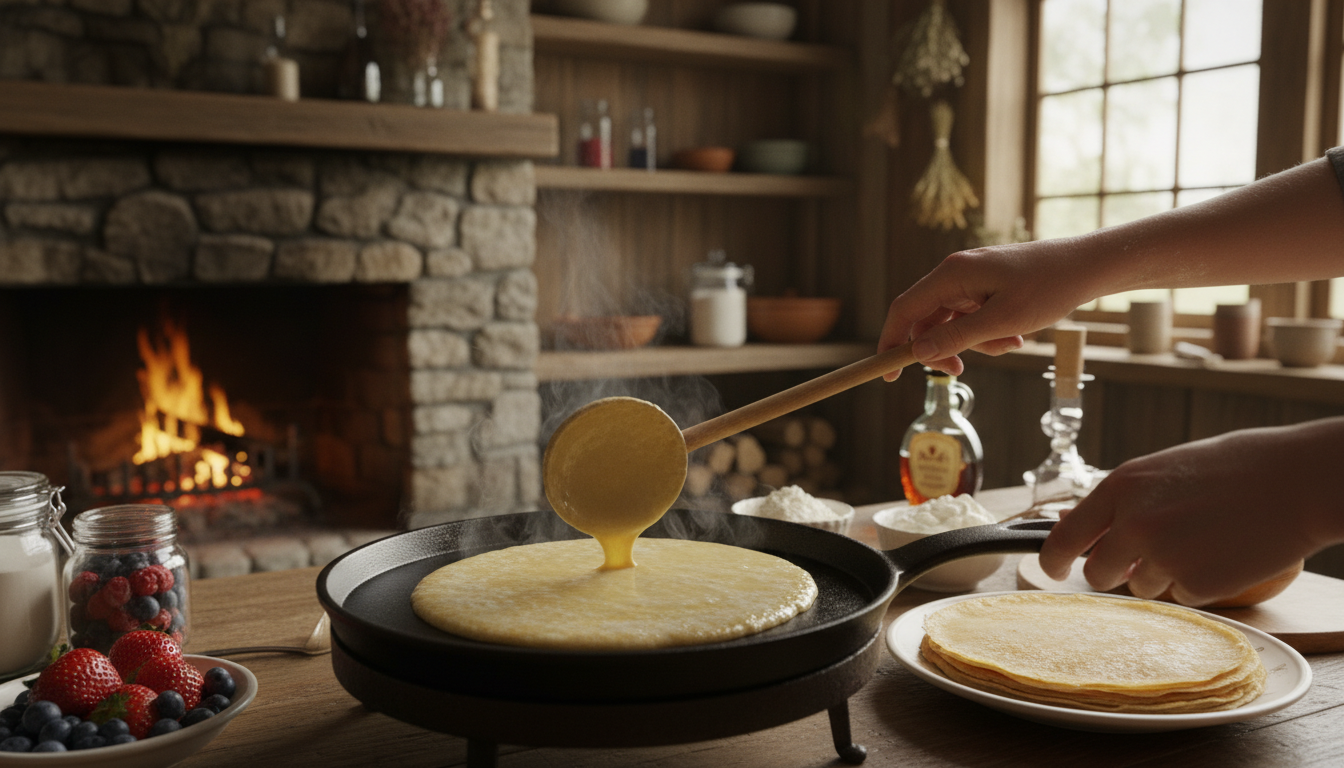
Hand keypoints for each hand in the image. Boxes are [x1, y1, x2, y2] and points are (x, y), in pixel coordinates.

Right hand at [876, 239, 1098, 379]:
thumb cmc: (1048, 287)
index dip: (891, 341)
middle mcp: (956, 273)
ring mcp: (972, 279)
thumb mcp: (1002, 321)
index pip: (905, 309)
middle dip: (944, 348)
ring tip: (1010, 344)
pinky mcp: (987, 285)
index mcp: (952, 274)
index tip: (888, 373)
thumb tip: (917, 352)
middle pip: (928, 320)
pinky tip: (1015, 336)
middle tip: (961, 371)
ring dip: (975, 343)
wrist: (1087, 266)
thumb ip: (957, 337)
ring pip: (953, 323)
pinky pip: (973, 317)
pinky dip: (988, 333)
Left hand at [1038, 420, 1343, 605]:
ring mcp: (1162, 556)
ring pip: (1141, 586)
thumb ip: (1125, 501)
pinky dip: (1198, 583)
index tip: (1053, 570)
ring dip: (1163, 574)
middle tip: (1144, 558)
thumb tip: (1081, 525)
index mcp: (1120, 488)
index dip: (1053, 559)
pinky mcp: (1195, 583)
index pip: (1065, 537)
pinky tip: (1223, 553)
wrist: (1296, 480)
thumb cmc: (1235, 469)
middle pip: (1097, 573)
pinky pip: (1181, 596)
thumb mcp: (1165, 471)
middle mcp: (1132, 523)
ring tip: (1203, 539)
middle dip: (1114, 572)